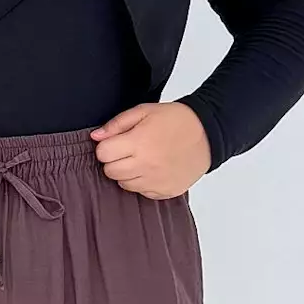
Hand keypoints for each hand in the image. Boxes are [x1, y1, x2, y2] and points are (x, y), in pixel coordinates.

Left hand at [88, 101, 211, 198]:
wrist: (207, 134)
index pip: (103, 154)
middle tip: (127, 151)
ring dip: (127, 172)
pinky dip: (142, 182)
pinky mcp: (165, 191)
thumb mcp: (145, 111)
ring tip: (141, 159)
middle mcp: (146, 165)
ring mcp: (156, 181)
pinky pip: (141, 192)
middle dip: (114, 160)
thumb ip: (117, 124)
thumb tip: (96, 137)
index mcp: (139, 142)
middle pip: (110, 172)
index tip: (115, 142)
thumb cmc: (177, 120)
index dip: (106, 147)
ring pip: (123, 184)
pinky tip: (152, 169)